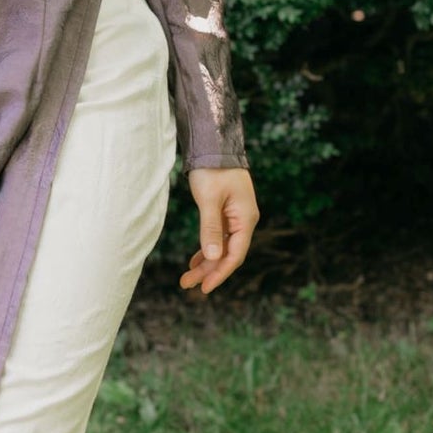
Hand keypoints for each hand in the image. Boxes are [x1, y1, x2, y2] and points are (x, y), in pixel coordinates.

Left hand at [180, 166, 257, 295]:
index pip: (234, 255)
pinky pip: (218, 236)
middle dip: (208, 270)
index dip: (219, 273)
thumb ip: (210, 229)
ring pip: (221, 246)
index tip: (204, 288)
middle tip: (187, 285)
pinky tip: (196, 259)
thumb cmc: (213, 169)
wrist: (214, 144)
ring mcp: (235, 216)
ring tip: (187, 277)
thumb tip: (211, 257)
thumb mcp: (209, 200)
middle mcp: (243, 220)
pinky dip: (206, 248)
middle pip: (228, 253)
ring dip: (206, 262)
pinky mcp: (226, 211)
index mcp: (245, 219)